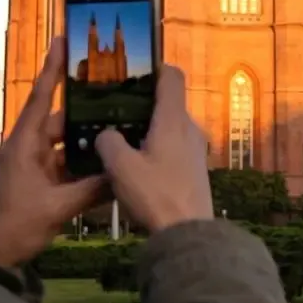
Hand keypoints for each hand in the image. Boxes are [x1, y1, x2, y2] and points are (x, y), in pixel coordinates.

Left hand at [0, 37, 105, 268]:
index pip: (42, 96)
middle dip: (86, 111)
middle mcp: (28, 148)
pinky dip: (82, 163)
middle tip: (115, 95)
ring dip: (86, 141)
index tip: (61, 39)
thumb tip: (123, 171)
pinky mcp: (38, 182)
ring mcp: (32, 165)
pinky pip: (65, 164)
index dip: (53, 67)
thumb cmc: (14, 226)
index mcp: (25, 143)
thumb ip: (91, 189)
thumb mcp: (56, 208)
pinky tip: (106, 163)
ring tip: (118, 129)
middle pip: (62, 120)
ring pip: (66, 144)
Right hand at [96, 65, 213, 234]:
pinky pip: (174, 147)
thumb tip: (106, 134)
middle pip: (168, 102)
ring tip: (121, 139)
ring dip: (148, 129)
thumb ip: (108, 142)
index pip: (172, 76)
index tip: (132, 71)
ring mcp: (196, 150)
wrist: (188, 235)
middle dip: (142, 103)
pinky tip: (136, 165)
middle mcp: (189, 128)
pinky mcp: (195, 170)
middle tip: (114, 109)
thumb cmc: (155, 195)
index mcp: (173, 119)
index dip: (154, 67)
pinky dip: (156, 147)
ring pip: (170, 127)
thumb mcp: (120, 168)